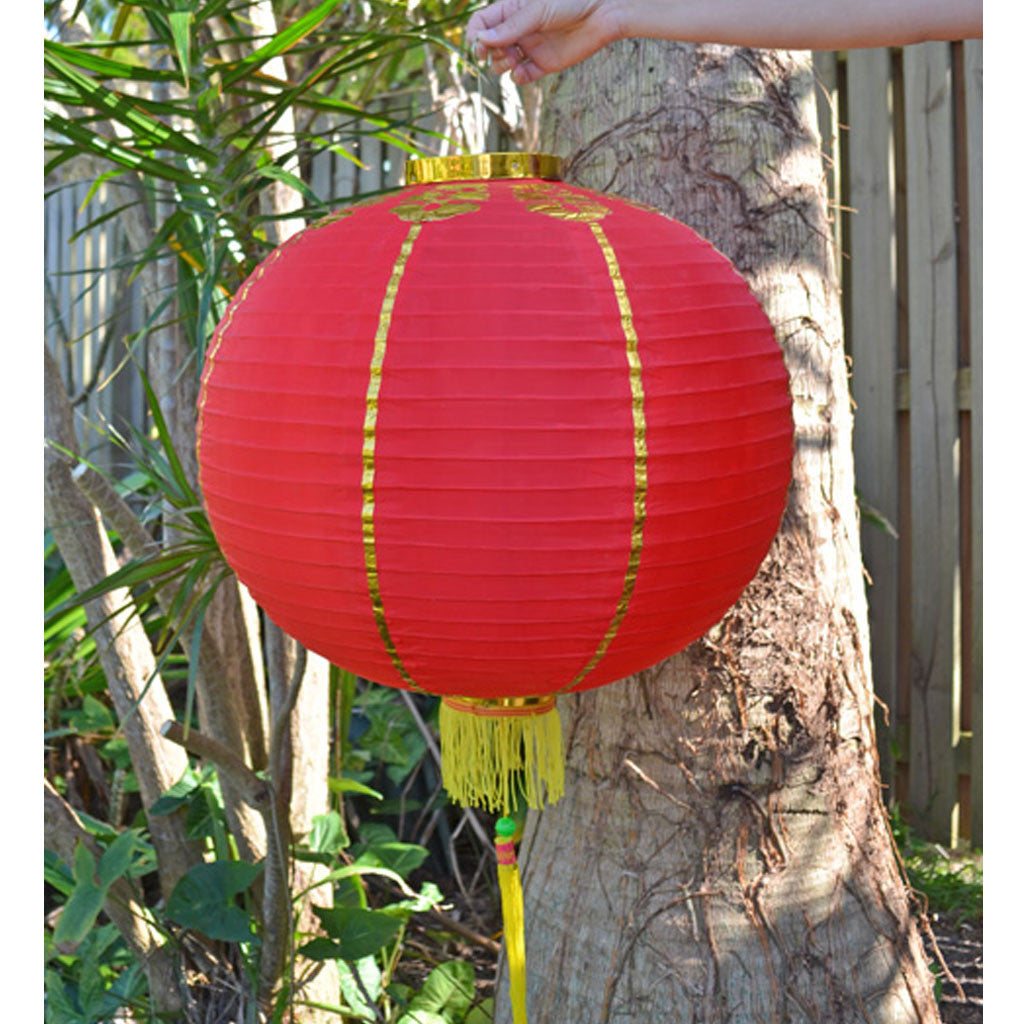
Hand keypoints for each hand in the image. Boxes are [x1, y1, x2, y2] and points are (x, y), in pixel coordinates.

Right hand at [466, 0, 623, 84]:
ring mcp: (530, 47)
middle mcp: (518, 29)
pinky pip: (522, 76)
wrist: (602, 13)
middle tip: (505, 53)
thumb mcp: (537, 10)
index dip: (476, 36)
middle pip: (490, 47)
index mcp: (512, 9)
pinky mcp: (542, 64)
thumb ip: (510, 27)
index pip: (482, 24)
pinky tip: (522, 72)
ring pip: (503, 63)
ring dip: (503, 65)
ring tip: (515, 60)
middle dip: (491, 53)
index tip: (479, 47)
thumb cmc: (570, 1)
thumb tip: (481, 39)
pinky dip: (518, 78)